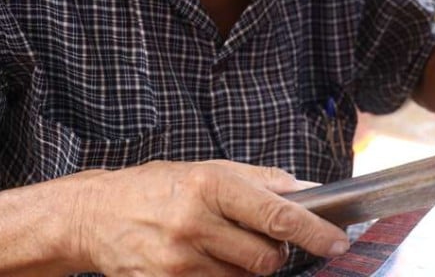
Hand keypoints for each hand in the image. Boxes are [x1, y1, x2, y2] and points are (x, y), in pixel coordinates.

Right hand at [69, 159, 348, 275]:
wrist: (97, 215)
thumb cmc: (160, 186)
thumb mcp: (213, 169)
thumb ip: (265, 181)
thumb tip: (313, 191)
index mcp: (210, 184)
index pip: (277, 215)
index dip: (314, 232)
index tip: (337, 242)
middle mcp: (194, 223)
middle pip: (266, 257)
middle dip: (275, 251)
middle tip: (260, 236)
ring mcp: (179, 260)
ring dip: (247, 266)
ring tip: (222, 243)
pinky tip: (204, 260)